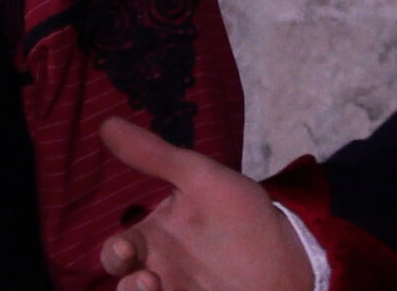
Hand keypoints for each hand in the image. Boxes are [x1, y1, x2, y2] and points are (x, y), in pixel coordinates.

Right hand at [97, 117, 313, 290]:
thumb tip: (106, 122)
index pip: (117, 250)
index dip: (114, 252)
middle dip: (127, 287)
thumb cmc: (242, 214)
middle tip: (146, 279)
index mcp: (154, 238)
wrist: (290, 252)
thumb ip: (155, 156)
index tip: (125, 246)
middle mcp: (158, 271)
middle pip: (125, 285)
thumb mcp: (200, 178)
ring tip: (156, 287)